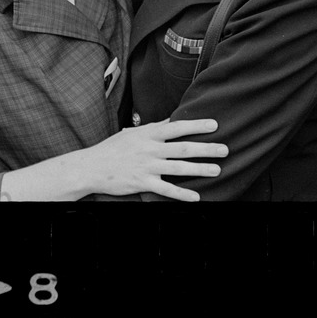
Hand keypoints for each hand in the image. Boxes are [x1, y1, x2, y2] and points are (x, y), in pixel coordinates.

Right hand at [82, 118, 227, 200]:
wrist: (91, 167)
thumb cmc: (112, 149)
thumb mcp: (132, 134)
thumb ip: (152, 129)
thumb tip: (170, 121)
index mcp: (148, 134)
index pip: (177, 127)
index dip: (196, 125)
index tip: (214, 125)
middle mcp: (149, 149)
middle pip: (183, 147)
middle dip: (206, 148)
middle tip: (225, 148)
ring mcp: (146, 166)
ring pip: (179, 168)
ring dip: (200, 169)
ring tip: (217, 170)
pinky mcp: (142, 183)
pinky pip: (166, 189)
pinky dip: (182, 194)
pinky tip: (196, 197)